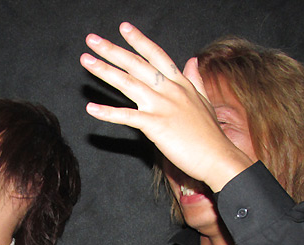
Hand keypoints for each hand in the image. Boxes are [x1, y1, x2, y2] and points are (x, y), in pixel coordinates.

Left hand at [80, 22, 251, 191]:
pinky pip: (127, 117)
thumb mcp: (204, 101)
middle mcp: (169, 90)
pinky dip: (107, 113)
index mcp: (180, 84)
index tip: (123, 28)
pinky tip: (91, 108)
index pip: (156, 55)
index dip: (139, 41)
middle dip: (112, 50)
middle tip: (92, 39)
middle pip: (136, 64)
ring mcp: (161, 106)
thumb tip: (192, 61)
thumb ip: (195, 80)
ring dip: (104, 71)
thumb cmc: (210, 135)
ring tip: (86, 60)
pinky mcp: (155, 126)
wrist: (218, 157)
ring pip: (128, 83)